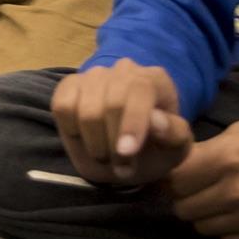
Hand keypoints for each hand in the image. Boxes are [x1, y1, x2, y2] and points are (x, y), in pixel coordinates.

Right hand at [52, 59, 190, 185]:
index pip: (139, 90)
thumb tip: (156, 120)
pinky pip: (63, 106)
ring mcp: (94, 76)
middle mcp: (123, 70)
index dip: (132, 122)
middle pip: (112, 102)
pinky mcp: (69, 86)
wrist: (130, 150)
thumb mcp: (176, 149)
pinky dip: (72, 131)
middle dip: (115, 143)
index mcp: (154, 80)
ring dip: (95, 144)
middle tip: (122, 168)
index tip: (127, 152)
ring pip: (87, 109)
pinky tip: (86, 141)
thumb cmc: (156, 148)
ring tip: (106, 158)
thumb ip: (173, 134)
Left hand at [169, 110, 238, 238]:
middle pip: (184, 208)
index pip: (175, 181)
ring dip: (206, 215)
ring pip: (202, 228)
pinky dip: (228, 229)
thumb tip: (176, 165)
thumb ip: (206, 151)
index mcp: (226, 158)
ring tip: (220, 200)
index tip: (180, 174)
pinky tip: (238, 213)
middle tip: (199, 188)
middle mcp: (235, 191)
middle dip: (186, 197)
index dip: (173, 177)